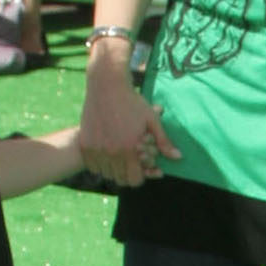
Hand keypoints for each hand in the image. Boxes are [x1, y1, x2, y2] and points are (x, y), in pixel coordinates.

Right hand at [79, 57, 179, 184]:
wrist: (106, 85)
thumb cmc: (132, 102)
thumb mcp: (152, 120)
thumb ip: (163, 142)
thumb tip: (179, 157)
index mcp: (130, 149)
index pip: (135, 180)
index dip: (140, 176)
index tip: (140, 168)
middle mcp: (112, 152)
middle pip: (120, 180)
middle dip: (127, 175)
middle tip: (129, 165)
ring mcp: (97, 149)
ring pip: (105, 174)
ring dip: (112, 170)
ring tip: (117, 160)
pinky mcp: (86, 143)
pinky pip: (92, 165)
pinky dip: (98, 164)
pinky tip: (105, 155)